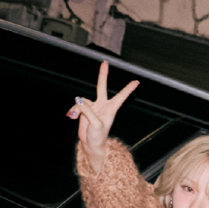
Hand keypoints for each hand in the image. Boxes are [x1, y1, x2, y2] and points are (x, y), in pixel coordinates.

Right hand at [66, 61, 138, 175]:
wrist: (91, 144)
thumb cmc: (98, 137)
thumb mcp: (95, 124)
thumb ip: (87, 110)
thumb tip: (78, 100)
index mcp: (111, 109)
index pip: (121, 96)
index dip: (128, 89)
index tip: (136, 82)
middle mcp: (102, 105)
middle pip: (102, 87)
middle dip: (103, 75)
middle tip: (105, 63)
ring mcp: (92, 107)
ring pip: (82, 101)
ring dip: (77, 108)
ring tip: (75, 117)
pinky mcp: (83, 111)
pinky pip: (76, 106)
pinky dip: (73, 111)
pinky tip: (71, 116)